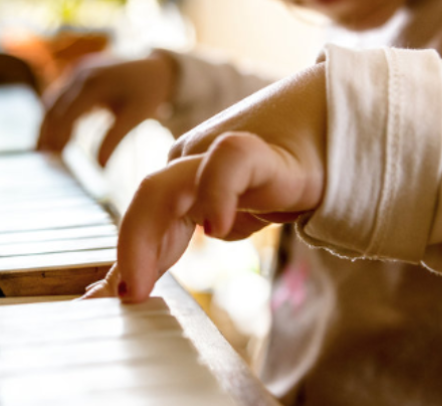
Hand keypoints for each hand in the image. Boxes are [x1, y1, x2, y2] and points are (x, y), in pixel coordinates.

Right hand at [37, 52, 176, 165]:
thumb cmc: (147, 93)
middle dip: (48, 131)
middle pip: (54, 106)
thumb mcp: (135, 117)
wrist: (156, 68)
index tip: (54, 155)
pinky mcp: (78, 73)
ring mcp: (78, 71)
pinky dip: (55, 113)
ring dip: (48, 123)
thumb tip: (100, 168)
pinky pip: (60, 95)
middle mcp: (81, 74)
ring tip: (45, 148)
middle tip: (44, 155)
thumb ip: (114, 141)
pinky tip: (55, 132)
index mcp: (94, 84)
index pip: (67, 112)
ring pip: (53, 100)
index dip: (59, 134)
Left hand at [86, 63, 328, 301]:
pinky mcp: (258, 151)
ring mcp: (218, 155)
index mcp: (180, 185)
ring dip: (145, 237)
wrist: (335, 140)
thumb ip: (180, 243)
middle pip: (146, 202)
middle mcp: (190, 166)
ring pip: (166, 185)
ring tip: (138, 285)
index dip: (128, 261)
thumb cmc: (276, 181)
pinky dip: (216, 193)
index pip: (144, 221)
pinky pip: (227, 163)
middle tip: (121, 300)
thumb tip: (130, 286)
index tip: (106, 303)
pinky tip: (216, 228)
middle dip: (128, 252)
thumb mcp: (225, 220)